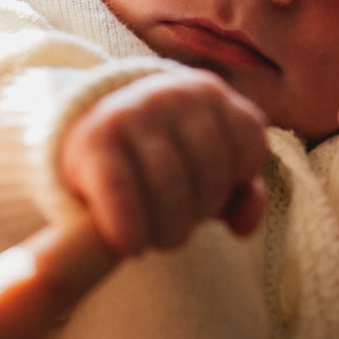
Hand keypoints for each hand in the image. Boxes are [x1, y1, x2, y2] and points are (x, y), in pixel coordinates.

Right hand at [58, 67, 268, 254]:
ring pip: (170, 187)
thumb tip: (243, 226)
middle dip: (199, 212)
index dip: (236, 184)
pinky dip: (130, 227)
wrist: (88, 130)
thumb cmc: (162, 153)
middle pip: (212, 173)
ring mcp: (133, 112)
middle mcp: (174, 94)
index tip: (212, 196)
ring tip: (156, 237)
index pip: (250, 145)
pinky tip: (131, 245)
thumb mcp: (208, 164)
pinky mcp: (95, 141)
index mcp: (209, 93)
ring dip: (168, 229)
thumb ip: (240, 191)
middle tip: (178, 224)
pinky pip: (121, 192)